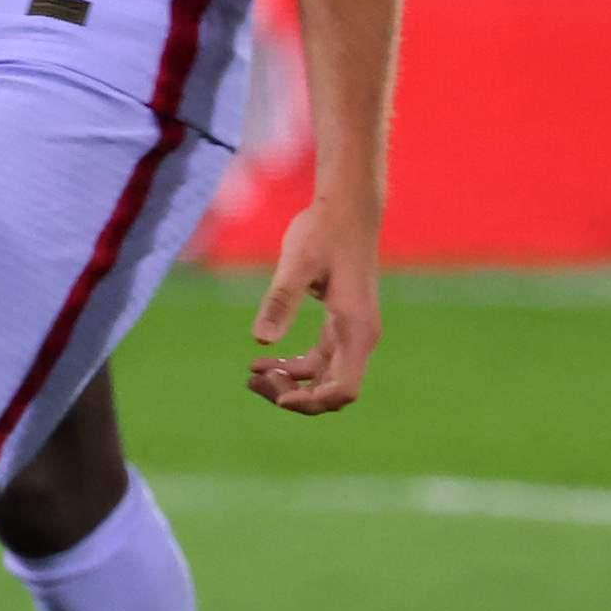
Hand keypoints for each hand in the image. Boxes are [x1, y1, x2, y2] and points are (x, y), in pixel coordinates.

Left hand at [246, 199, 380, 413]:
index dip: (312, 402)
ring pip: (323, 378)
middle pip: (332, 390)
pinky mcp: (339, 324)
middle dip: (294, 395)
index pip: (344, 389)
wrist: (346, 209)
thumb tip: (261, 340)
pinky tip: (262, 362)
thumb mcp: (296, 264)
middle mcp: (360, 337)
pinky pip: (319, 361)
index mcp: (357, 330)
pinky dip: (292, 368)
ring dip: (289, 383)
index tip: (277, 396)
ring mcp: (351, 333)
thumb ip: (280, 301)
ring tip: (250, 375)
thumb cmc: (323, 231)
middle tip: (251, 379)